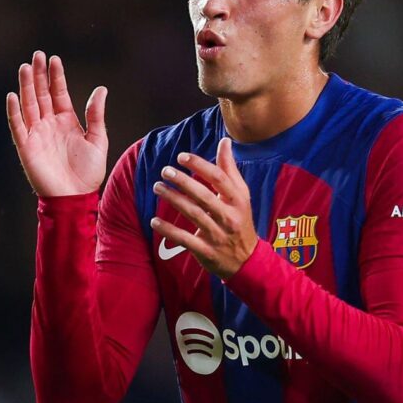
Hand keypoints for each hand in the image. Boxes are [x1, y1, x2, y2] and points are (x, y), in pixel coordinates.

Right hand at [7, 50, 108, 196]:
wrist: (76, 197)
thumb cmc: (88, 172)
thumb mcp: (97, 140)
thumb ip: (96, 115)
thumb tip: (101, 89)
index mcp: (67, 121)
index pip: (59, 93)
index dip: (56, 76)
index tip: (54, 59)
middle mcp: (50, 124)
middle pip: (41, 94)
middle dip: (38, 75)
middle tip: (37, 55)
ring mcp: (37, 134)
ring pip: (29, 105)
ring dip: (26, 86)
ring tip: (25, 67)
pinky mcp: (27, 147)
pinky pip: (18, 126)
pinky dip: (14, 111)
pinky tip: (13, 95)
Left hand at [150, 137, 257, 278]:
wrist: (247, 260)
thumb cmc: (240, 221)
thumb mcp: (241, 195)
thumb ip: (230, 169)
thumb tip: (225, 141)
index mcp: (238, 200)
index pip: (219, 178)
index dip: (199, 165)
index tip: (181, 157)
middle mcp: (229, 216)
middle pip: (204, 196)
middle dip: (183, 181)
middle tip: (165, 171)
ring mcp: (218, 235)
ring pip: (193, 214)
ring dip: (174, 200)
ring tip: (158, 187)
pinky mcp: (206, 251)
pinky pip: (185, 239)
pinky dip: (168, 230)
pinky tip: (155, 220)